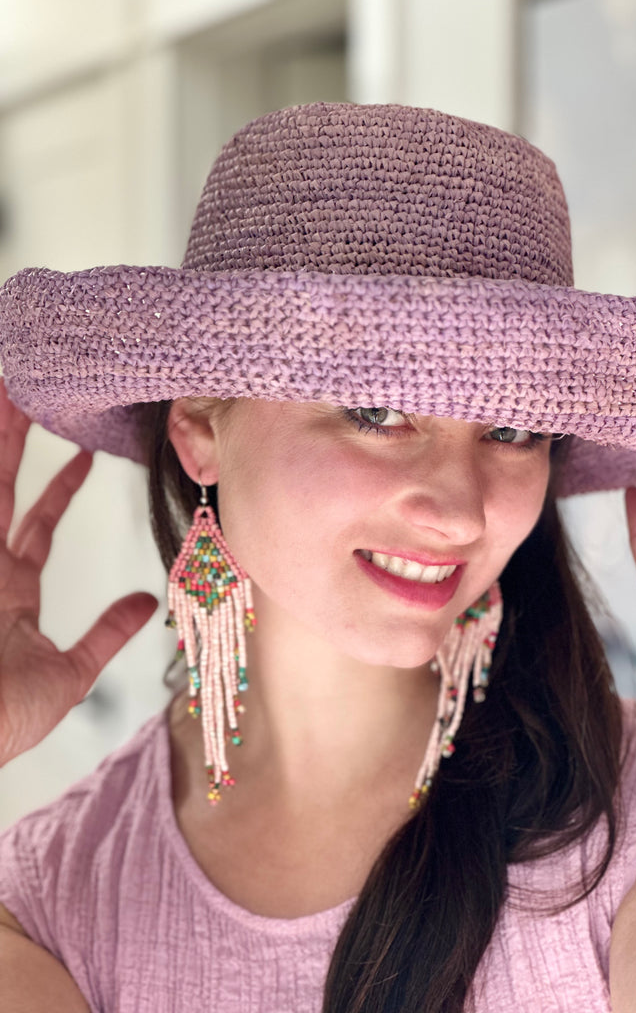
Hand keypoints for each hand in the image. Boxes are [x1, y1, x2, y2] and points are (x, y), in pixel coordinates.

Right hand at [0, 379, 157, 764]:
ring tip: (8, 390)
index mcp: (11, 591)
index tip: (83, 452)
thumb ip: (106, 633)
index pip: (37, 525)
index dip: (60, 489)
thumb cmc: (5, 722)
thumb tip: (144, 601)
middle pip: (2, 490)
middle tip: (27, 393)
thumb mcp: (68, 673)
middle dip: (13, 442)